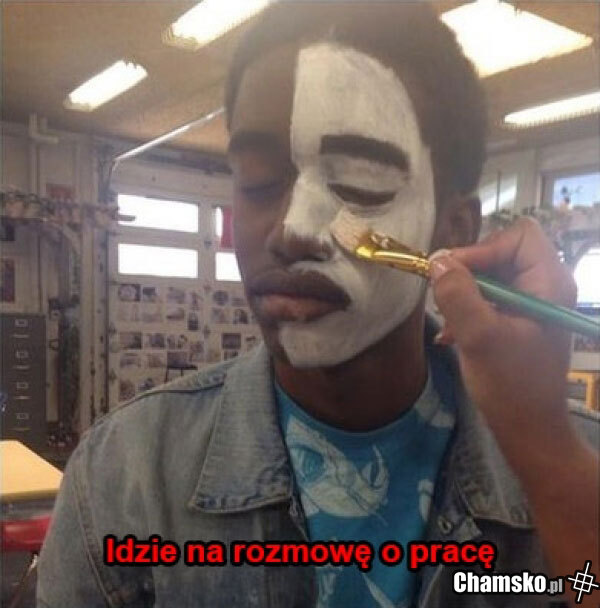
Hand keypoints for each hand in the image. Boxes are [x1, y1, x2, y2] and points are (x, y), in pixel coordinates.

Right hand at [430, 217, 576, 444]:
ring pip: (491, 275)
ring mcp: (532, 303)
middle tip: (446, 296)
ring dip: (464, 294)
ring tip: (450, 322)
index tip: (454, 274)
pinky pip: (489, 297)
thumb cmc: (511, 385)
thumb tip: (437, 261)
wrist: (528, 428)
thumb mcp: (479, 338)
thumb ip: (458, 295)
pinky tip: (454, 335)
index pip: (519, 236)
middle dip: (469, 273)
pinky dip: (469, 310)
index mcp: (550, 283)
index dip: (484, 248)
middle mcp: (545, 286)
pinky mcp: (519, 319)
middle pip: (502, 252)